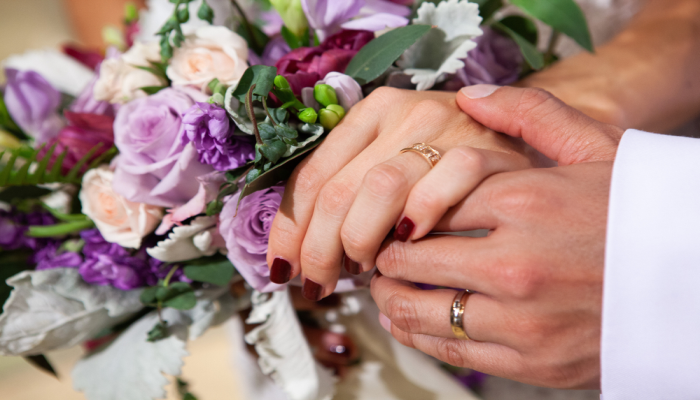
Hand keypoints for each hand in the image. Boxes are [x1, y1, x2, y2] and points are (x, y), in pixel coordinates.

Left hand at [266, 88, 538, 299]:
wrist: (528, 138)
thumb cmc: (453, 162)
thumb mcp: (400, 153)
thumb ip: (356, 181)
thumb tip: (298, 242)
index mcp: (374, 111)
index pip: (312, 174)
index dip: (290, 228)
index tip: (282, 267)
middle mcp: (406, 113)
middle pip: (339, 188)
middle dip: (318, 248)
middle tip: (318, 284)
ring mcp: (447, 129)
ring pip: (380, 188)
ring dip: (361, 241)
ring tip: (363, 270)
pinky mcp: (488, 152)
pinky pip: (442, 187)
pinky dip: (420, 218)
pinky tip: (411, 243)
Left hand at [371, 85, 622, 388]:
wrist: (692, 287)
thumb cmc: (640, 214)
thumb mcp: (597, 148)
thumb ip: (532, 114)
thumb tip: (471, 98)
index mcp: (526, 202)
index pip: (427, 203)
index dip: (401, 210)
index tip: (393, 214)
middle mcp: (516, 262)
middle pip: (411, 257)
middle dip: (386, 254)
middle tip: (378, 250)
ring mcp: (522, 318)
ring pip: (419, 308)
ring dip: (390, 297)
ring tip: (385, 286)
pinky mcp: (530, 360)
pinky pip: (450, 349)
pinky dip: (417, 334)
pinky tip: (408, 320)